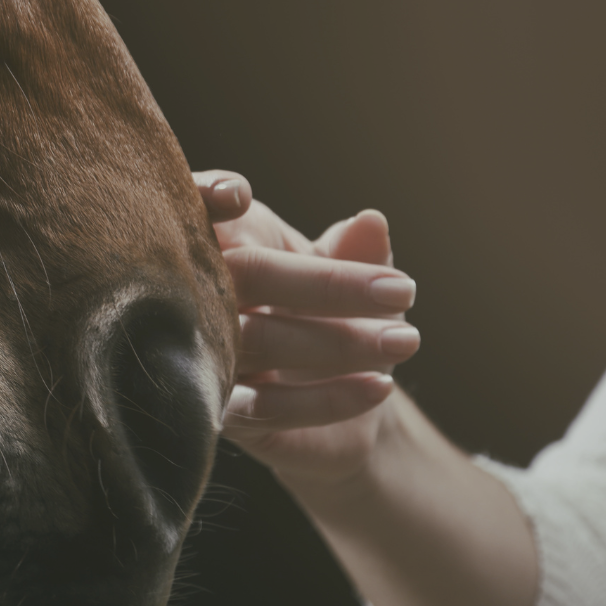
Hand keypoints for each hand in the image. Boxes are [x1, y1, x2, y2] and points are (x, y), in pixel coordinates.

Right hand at [194, 170, 419, 486]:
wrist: (344, 399)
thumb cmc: (333, 314)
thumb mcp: (351, 275)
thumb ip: (357, 250)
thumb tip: (371, 221)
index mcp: (224, 241)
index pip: (200, 208)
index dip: (209, 192)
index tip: (242, 196)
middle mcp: (201, 294)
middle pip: (248, 274)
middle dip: (327, 283)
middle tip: (403, 291)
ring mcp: (204, 354)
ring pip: (261, 340)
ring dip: (339, 342)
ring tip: (405, 339)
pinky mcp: (222, 412)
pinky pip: (267, 406)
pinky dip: (326, 399)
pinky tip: (379, 387)